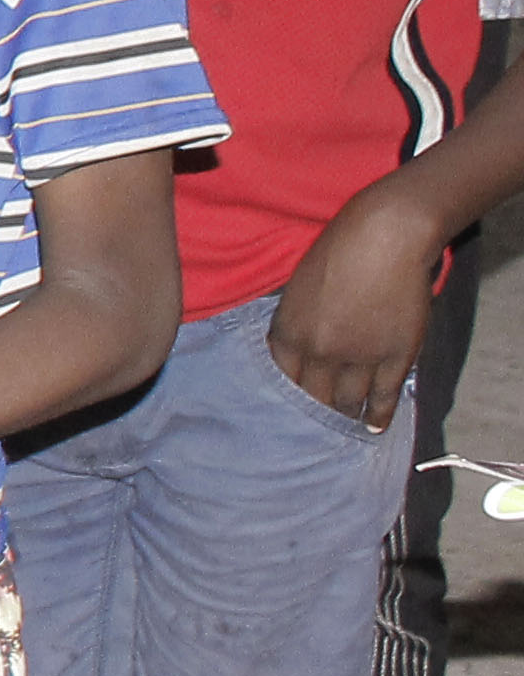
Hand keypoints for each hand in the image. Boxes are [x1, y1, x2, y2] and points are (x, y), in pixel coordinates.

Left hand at [271, 185, 451, 428]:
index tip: (286, 416)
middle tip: (311, 437)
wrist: (383, 238)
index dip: (285, 400)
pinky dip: (379, 417)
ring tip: (342, 435)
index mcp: (288, 333)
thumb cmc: (337, 253)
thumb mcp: (298, 290)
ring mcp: (358, 358)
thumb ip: (293, 324)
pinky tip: (374, 429)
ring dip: (345, 420)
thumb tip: (290, 351)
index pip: (280, 381)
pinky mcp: (394, 357)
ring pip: (348, 402)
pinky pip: (383, 397)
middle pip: (312, 399)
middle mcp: (319, 352)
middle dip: (311, 418)